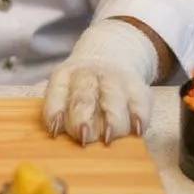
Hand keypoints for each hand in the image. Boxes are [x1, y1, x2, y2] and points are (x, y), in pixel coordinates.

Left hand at [42, 19, 156, 144]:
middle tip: (82, 137)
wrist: (112, 55)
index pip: (57, 93)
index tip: (54, 131)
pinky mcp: (137, 88)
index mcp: (64, 76)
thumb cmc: (82, 87)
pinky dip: (139, 116)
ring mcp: (114, 80)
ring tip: (108, 138)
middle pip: (83, 97)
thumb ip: (60, 111)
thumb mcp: (65, 89)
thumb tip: (54, 138)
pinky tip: (137, 130)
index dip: (55, 112)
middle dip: (82, 118)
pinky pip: (139, 102)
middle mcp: (88, 76)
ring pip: (113, 99)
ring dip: (110, 120)